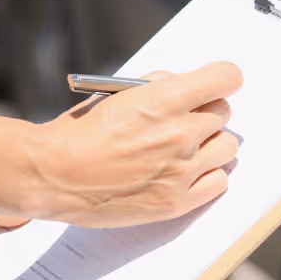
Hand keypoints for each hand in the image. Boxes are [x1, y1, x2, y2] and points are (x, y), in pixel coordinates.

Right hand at [26, 61, 241, 227]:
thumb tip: (188, 86)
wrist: (53, 175)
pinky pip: (219, 181)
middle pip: (224, 112)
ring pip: (227, 146)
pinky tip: (185, 172)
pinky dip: (208, 175)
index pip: (227, 78)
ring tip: (183, 148)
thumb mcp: (118, 92)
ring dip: (210, 144)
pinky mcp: (176, 201)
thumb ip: (159, 85)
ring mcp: (181, 170)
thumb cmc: (79, 132)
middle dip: (205, 112)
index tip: (213, 84)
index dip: (221, 78)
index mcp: (165, 100)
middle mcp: (180, 133)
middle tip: (182, 120)